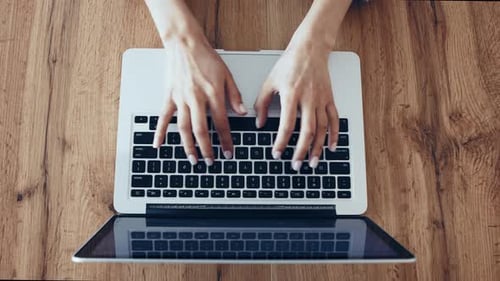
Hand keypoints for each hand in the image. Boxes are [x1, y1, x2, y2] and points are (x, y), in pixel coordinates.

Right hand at [153, 35, 246, 164]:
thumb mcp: (227, 75)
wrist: (185, 43)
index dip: (226, 140)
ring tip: (192, 159)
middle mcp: (196, 98)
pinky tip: (158, 145)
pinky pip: (163, 118)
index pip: (221, 123)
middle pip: (201, 130)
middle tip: (210, 162)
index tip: (229, 152)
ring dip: (188, 146)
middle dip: (207, 149)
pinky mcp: (169, 96)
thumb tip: (242, 113)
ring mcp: (180, 99)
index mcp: (212, 94)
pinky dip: (160, 132)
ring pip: (183, 128)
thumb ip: (234, 96)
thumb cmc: (206, 57)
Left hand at [254, 43, 338, 170]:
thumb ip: (262, 103)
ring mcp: (321, 99)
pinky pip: (334, 119)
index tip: (276, 153)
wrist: (310, 49)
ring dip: (318, 148)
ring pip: (322, 128)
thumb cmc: (289, 64)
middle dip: (301, 151)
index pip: (287, 125)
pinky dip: (334, 134)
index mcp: (291, 95)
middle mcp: (308, 99)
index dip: (281, 142)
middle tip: (296, 165)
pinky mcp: (330, 98)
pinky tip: (332, 147)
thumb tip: (258, 123)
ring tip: (312, 162)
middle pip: (307, 131)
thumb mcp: (270, 81)